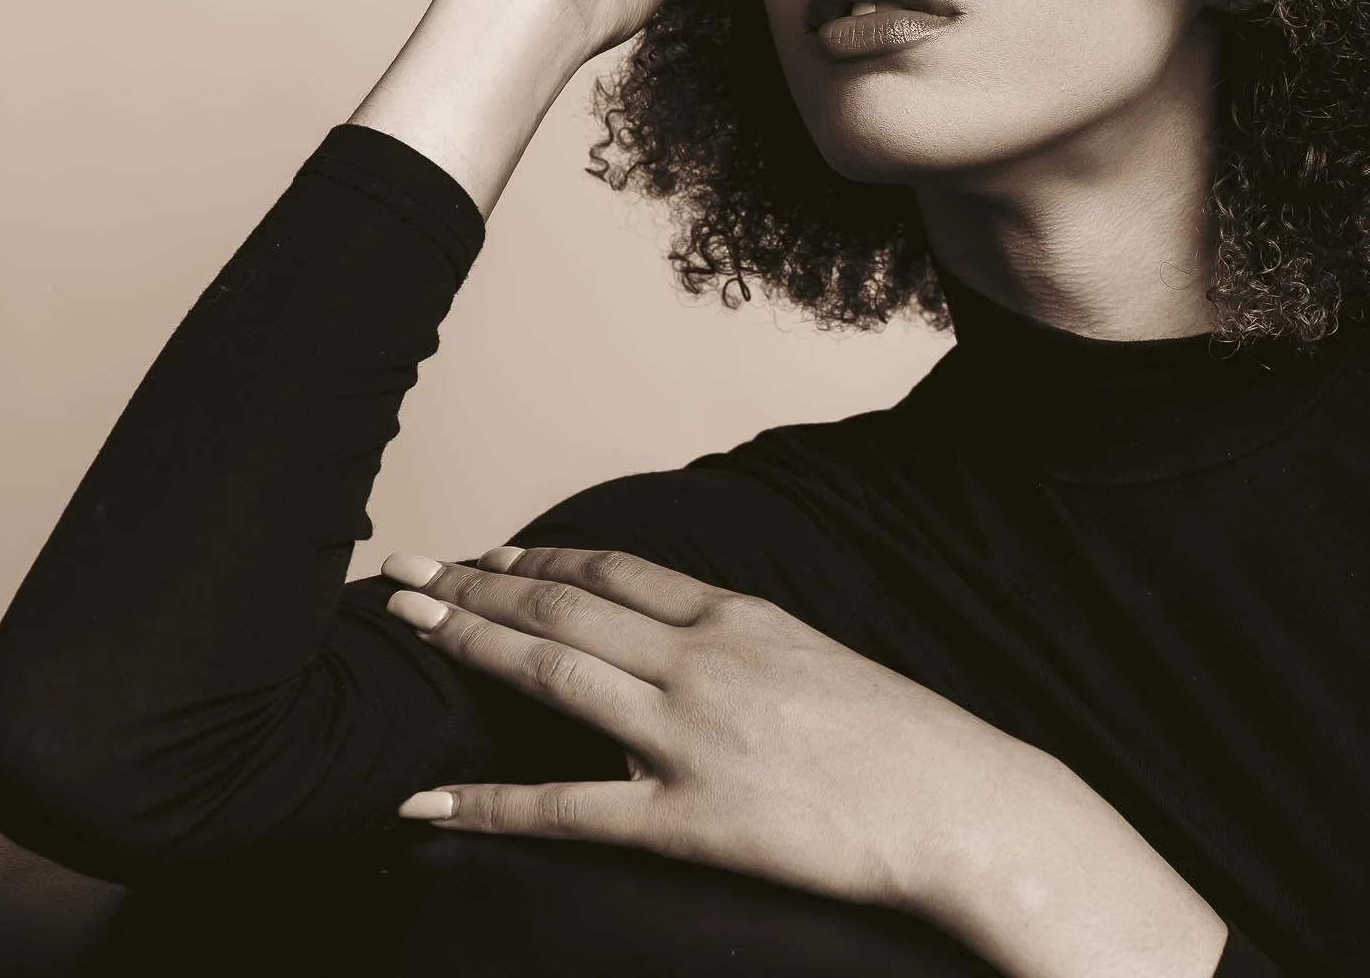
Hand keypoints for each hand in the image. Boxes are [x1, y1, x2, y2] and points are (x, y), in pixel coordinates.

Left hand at [378, 545, 1017, 911]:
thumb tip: (689, 639)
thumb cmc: (909, 740)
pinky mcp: (687, 818)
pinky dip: (488, 803)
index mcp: (736, 617)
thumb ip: (746, 645)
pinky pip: (567, 808)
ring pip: (552, 670)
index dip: (539, 557)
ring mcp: (689, 736)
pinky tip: (430, 800)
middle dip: (473, 582)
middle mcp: (700, 661)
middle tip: (403, 568)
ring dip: (467, 639)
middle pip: (563, 603)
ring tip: (403, 622)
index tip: (488, 552)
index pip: (613, 569)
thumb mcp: (821, 658)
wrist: (966, 803)